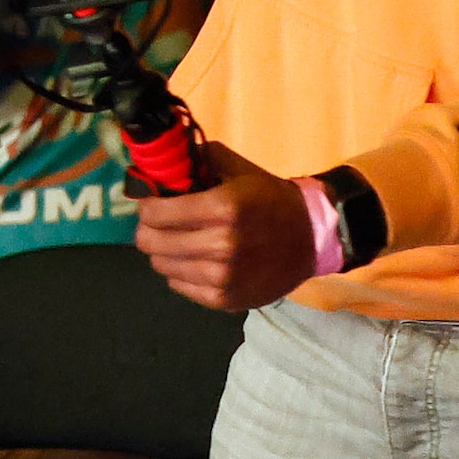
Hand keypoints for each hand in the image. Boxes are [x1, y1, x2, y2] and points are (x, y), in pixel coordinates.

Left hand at [133, 141, 316, 310]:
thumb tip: (161, 160)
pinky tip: (192, 260)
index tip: (149, 203)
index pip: (156, 213)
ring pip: (162, 266)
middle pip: (152, 242)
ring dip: (162, 251)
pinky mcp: (227, 300)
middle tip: (155, 224)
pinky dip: (179, 272)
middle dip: (147, 229)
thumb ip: (198, 159)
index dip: (146, 206)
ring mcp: (224, 277)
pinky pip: (180, 286)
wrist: (312, 237)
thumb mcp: (238, 169)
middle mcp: (222, 245)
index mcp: (224, 208)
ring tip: (175, 241)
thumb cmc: (269, 198)